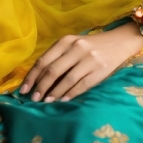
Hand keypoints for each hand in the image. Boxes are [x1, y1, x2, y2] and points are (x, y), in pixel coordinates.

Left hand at [20, 22, 142, 102]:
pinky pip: (81, 85)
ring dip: (54, 93)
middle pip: (53, 70)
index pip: (44, 60)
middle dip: (40, 87)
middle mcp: (76, 48)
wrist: (119, 42)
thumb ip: (58, 57)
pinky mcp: (99, 70)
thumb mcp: (73, 45)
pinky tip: (63, 100)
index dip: (32, 76)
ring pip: (66, 79)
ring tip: (46, 101)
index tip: (23, 89)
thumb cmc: (91, 45)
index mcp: (66, 40)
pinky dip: (70, 94)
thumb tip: (37, 78)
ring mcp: (88, 59)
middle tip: (33, 99)